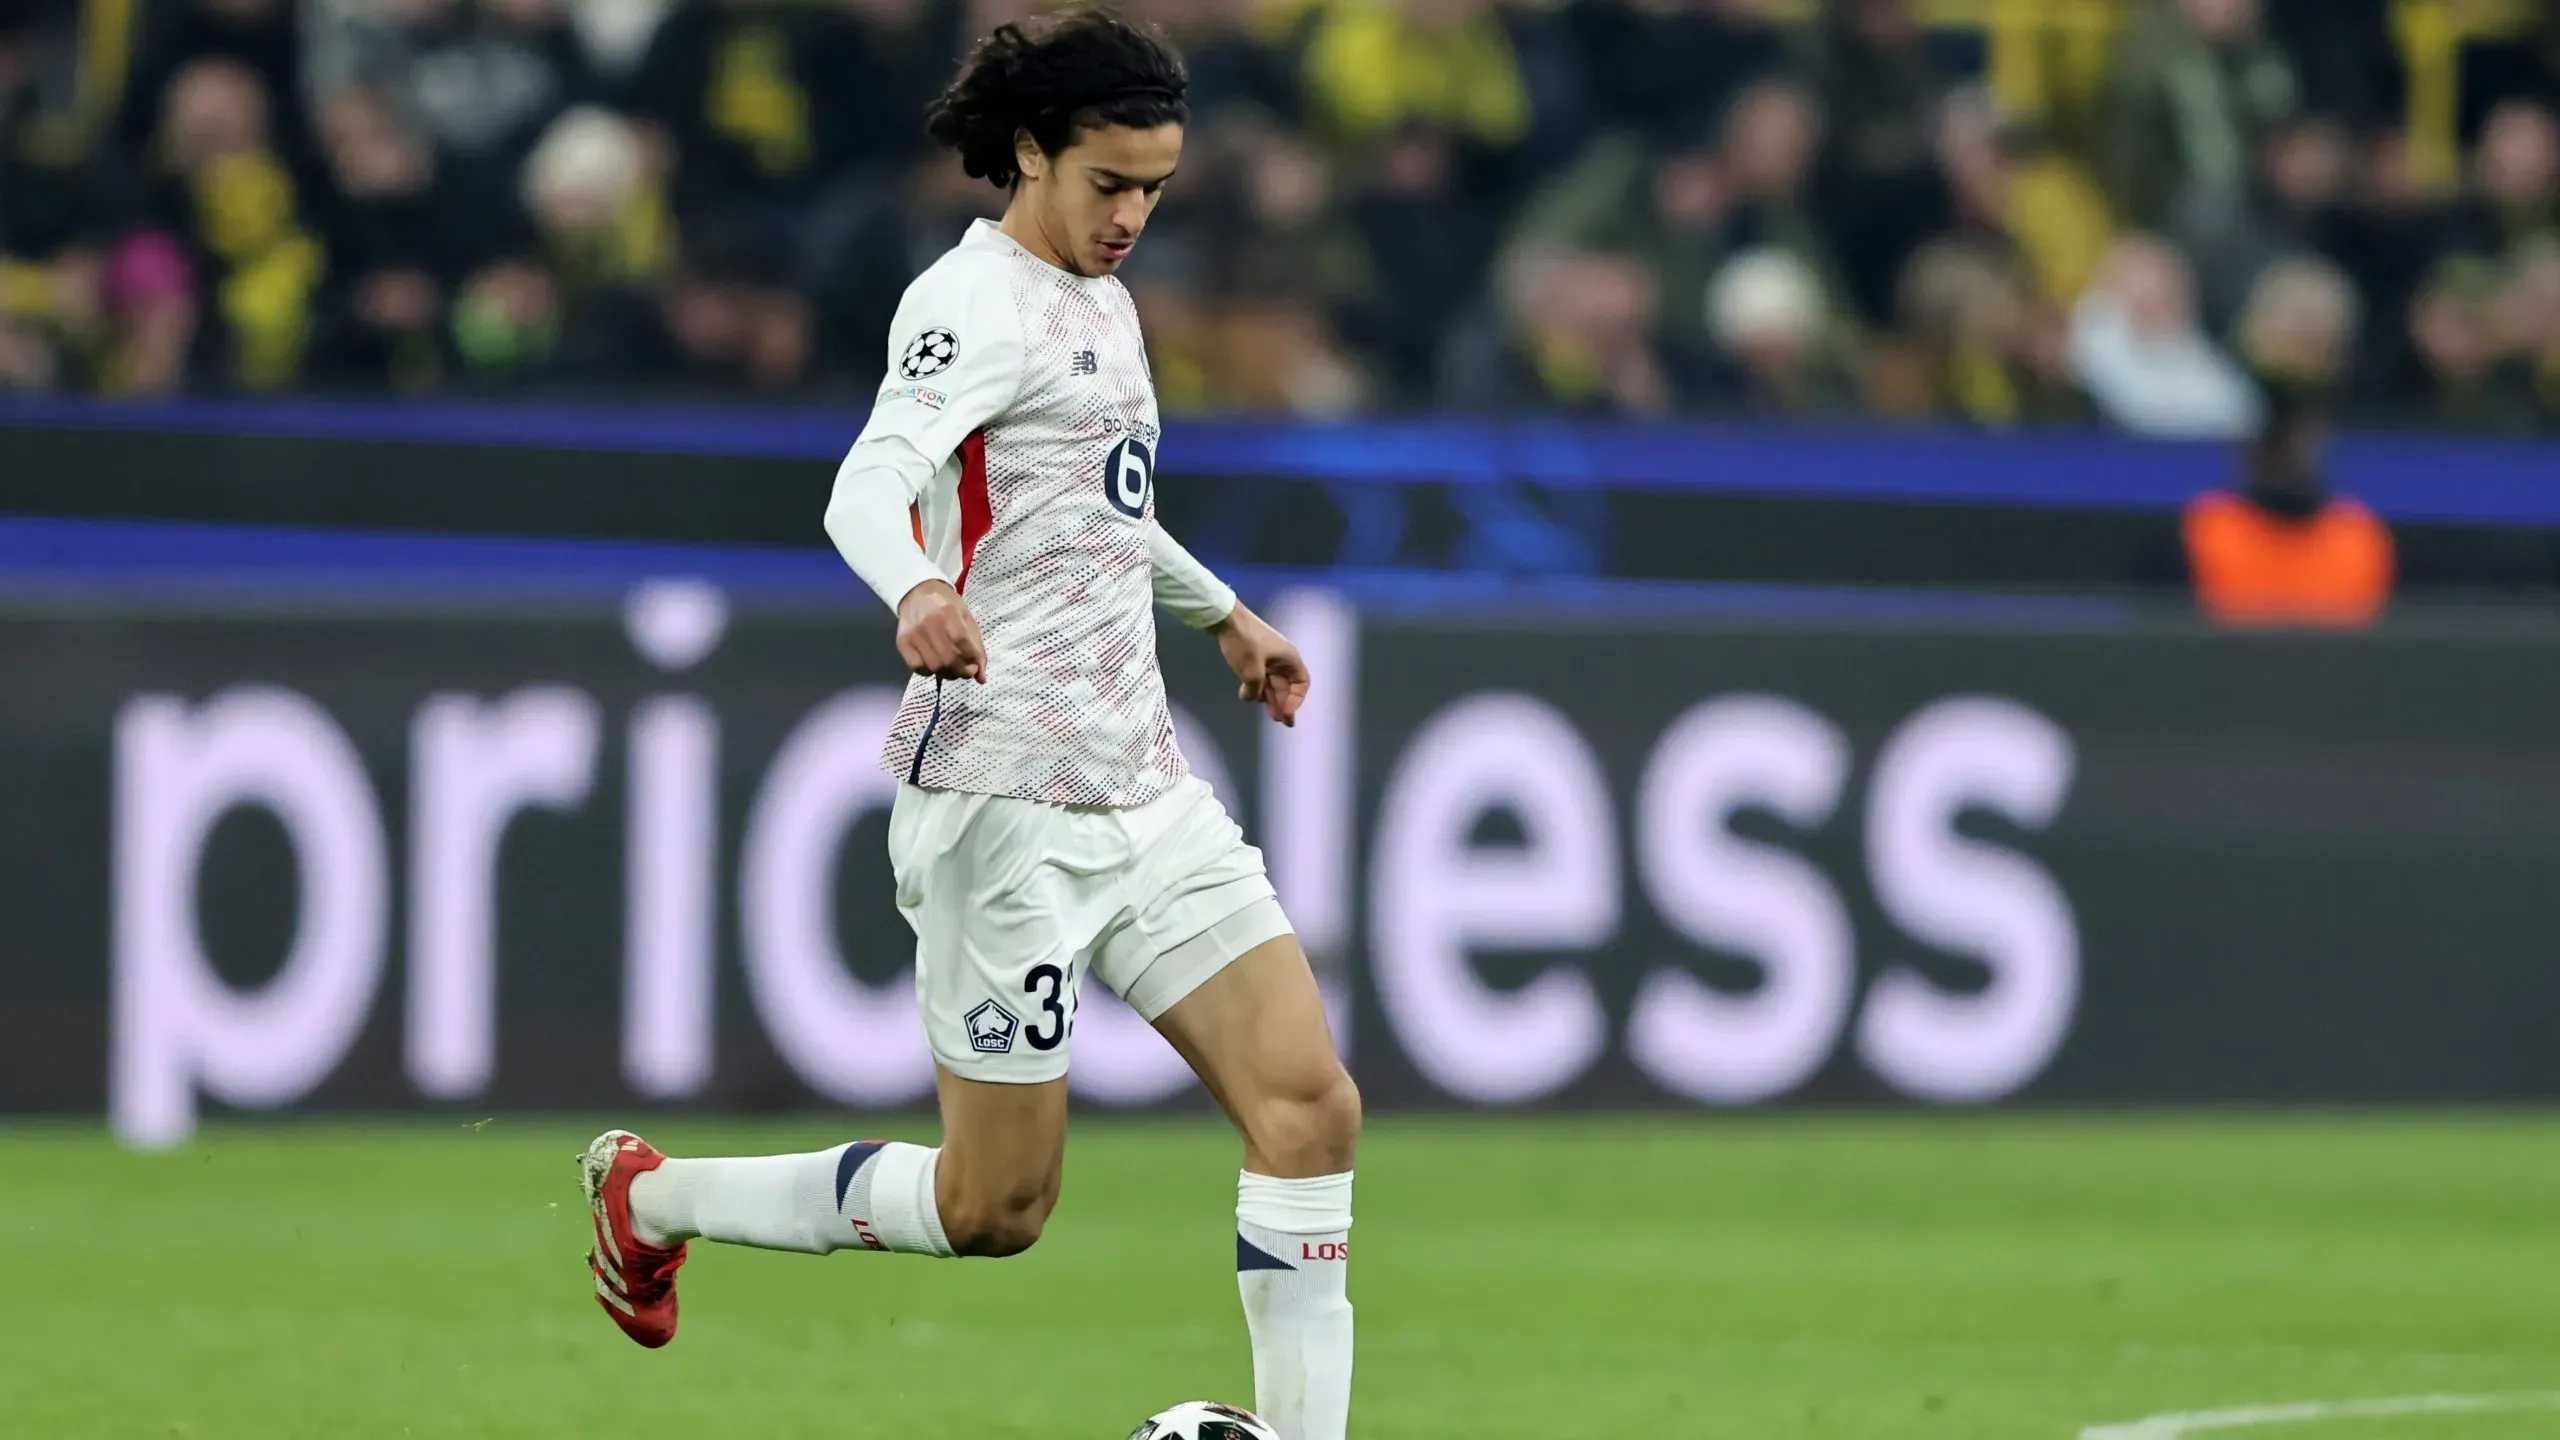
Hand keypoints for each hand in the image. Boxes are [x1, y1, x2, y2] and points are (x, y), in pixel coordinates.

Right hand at [896, 580, 986, 681]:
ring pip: (934, 667)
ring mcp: (913, 634)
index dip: (972, 658)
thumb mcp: (966, 618)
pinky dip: (928, 672)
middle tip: (967, 671)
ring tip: (952, 668)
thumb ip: (976, 646)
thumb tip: (981, 678)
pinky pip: (917, 667)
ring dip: (947, 673)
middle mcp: (928, 623)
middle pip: (948, 659)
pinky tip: (934, 664)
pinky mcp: (902, 643)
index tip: (975, 663)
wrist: (917, 593)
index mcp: (948, 612)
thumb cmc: (947, 605)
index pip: (962, 642)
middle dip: (962, 671)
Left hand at [1214, 602, 1308, 727]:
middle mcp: (1282, 658)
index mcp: (1289, 658)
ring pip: (1272, 681)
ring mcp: (1268, 656)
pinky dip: (1257, 686)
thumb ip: (1255, 690)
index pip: (1302, 683)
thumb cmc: (1244, 643)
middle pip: (1286, 685)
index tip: (1285, 712)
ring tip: (1269, 713)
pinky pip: (1260, 675)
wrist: (1224, 617)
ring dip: (1269, 697)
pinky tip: (1249, 696)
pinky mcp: (1255, 655)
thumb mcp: (1251, 672)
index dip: (1296, 700)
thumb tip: (1251, 696)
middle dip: (1282, 703)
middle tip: (1280, 722)